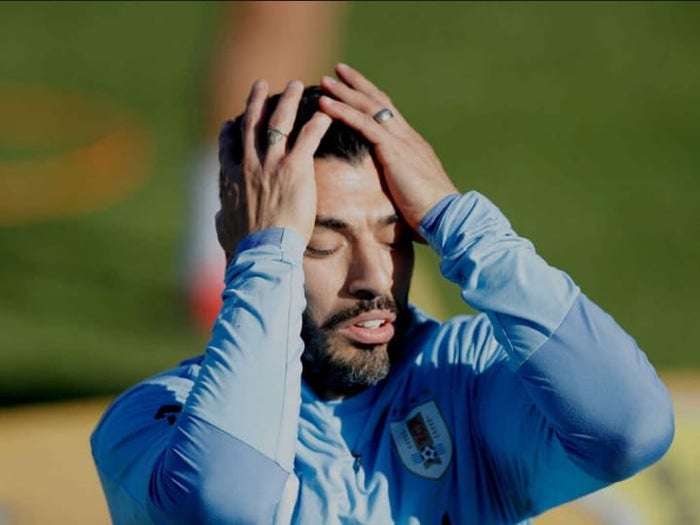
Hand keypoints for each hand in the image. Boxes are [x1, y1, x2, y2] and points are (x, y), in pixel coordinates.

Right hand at [217, 80, 331, 258]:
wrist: (262, 251)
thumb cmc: (244, 247)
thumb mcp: (224, 228)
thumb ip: (222, 216)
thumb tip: (219, 215)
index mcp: (230, 177)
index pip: (228, 145)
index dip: (231, 129)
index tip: (233, 121)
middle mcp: (248, 164)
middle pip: (251, 123)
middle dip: (256, 101)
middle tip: (261, 84)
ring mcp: (271, 164)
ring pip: (279, 122)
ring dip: (288, 100)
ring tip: (296, 85)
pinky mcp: (295, 169)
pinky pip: (308, 137)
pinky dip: (317, 122)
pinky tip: (326, 112)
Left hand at [319, 63, 457, 232]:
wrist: (447, 216)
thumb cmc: (430, 213)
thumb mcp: (411, 191)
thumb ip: (399, 181)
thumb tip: (388, 188)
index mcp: (412, 145)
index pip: (389, 113)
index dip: (370, 97)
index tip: (354, 86)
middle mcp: (407, 137)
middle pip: (379, 102)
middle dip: (357, 85)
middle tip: (337, 70)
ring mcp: (402, 141)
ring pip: (369, 108)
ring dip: (345, 93)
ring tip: (325, 81)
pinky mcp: (394, 150)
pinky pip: (364, 124)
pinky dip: (343, 112)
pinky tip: (326, 105)